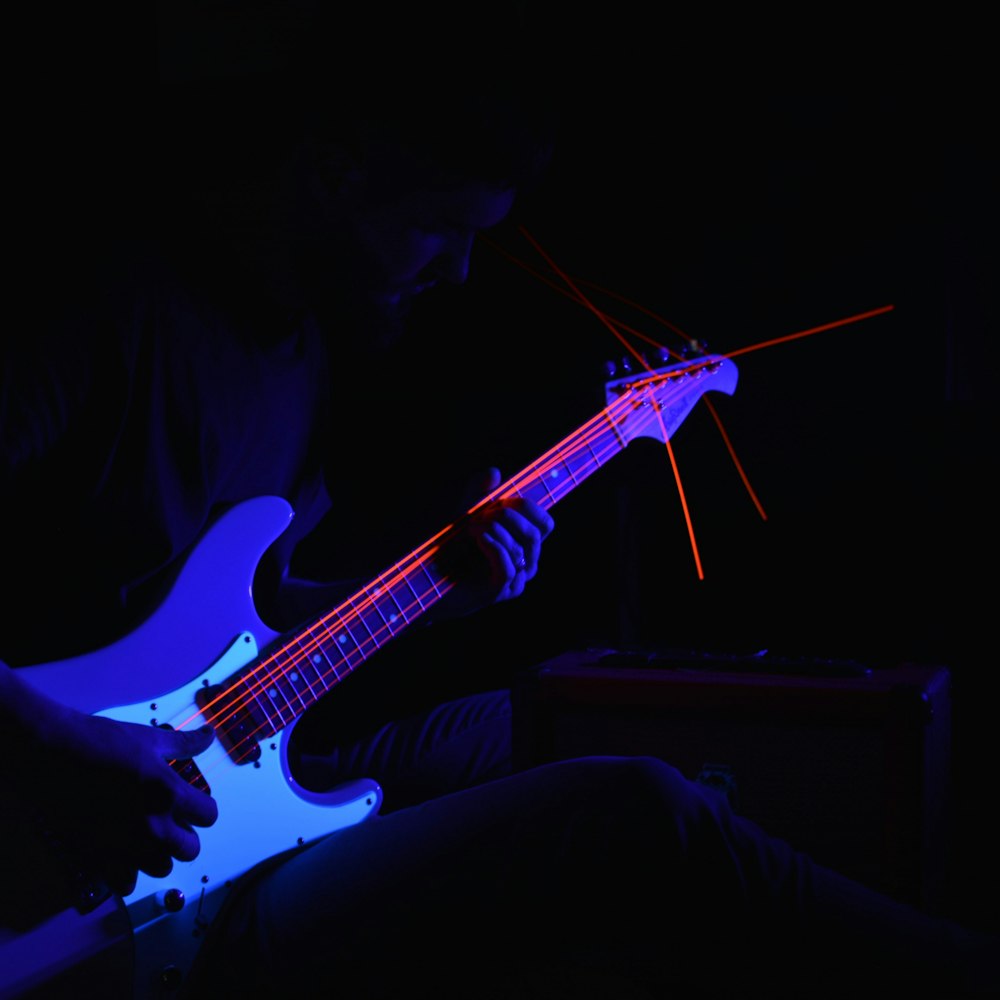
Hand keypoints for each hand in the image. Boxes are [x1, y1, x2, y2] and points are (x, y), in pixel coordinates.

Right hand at [6, 675, 217, 900]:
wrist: (50, 751)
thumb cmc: (100, 741)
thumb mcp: (150, 739)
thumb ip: (185, 743)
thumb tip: (209, 735)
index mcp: (169, 793)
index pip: (208, 815)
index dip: (202, 808)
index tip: (192, 803)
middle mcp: (151, 825)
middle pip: (189, 849)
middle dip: (185, 835)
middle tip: (172, 821)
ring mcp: (124, 844)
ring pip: (161, 868)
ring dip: (160, 855)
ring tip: (148, 836)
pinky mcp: (97, 856)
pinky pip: (125, 883)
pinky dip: (128, 872)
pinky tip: (123, 852)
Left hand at [434, 467, 554, 619]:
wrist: (429, 577)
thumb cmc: (451, 547)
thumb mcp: (465, 512)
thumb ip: (479, 492)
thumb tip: (494, 472)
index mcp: (524, 545)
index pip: (545, 524)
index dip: (528, 507)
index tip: (502, 500)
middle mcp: (525, 564)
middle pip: (534, 534)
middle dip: (507, 517)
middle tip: (480, 514)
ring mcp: (514, 581)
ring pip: (519, 549)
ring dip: (492, 530)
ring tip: (469, 527)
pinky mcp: (499, 593)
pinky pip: (508, 568)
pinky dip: (492, 547)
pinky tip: (476, 538)